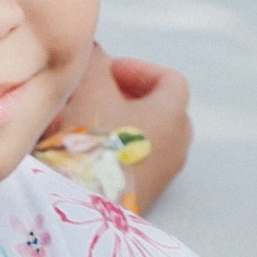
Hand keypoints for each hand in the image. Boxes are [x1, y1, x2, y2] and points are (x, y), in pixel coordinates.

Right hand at [51, 47, 192, 202]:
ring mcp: (161, 176)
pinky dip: (113, 149)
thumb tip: (96, 52)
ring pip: (143, 138)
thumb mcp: (90, 87)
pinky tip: (81, 150)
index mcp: (174, 116)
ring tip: (80, 120)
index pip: (170, 80)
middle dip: (125, 96)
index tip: (107, 70)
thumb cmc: (92, 142)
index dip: (137, 68)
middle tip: (95, 92)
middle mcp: (177, 147)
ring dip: (116, 123)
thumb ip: (96, 62)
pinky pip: (132, 163)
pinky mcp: (141, 196)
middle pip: (159, 110)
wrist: (80, 205)